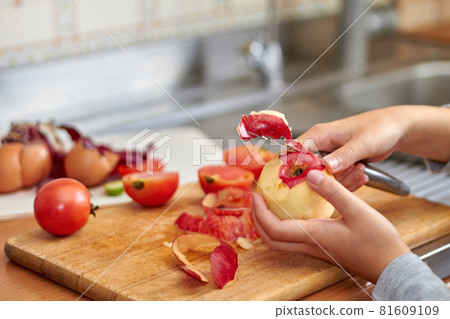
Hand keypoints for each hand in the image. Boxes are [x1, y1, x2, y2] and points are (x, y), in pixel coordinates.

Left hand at [252, 170, 410, 283]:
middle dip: (258, 220)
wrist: (391, 265)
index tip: (256, 195)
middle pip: (271, 239)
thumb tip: (310, 174)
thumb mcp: (357, 210)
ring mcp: (315, 249)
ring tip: (268, 204)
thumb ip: (332, 191)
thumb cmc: (378, 242)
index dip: (260, 213)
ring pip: (280, 242)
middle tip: (256, 200)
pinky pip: (293, 240)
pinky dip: (283, 227)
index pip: (274, 228)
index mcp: (314, 235)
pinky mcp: (321, 248)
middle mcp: (310, 245)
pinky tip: (290, 212)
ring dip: (268, 224)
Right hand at [297, 107, 406, 190]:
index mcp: (320, 134)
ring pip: (324, 178)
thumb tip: (326, 167)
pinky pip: (335, 181)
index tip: (311, 180)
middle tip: (350, 171)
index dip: (298, 168)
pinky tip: (362, 175)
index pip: (296, 152)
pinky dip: (348, 182)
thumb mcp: (363, 142)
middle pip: (310, 170)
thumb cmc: (380, 128)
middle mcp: (320, 145)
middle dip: (329, 177)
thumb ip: (344, 155)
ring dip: (343, 180)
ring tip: (360, 169)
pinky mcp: (337, 166)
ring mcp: (328, 157)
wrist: (397, 129)